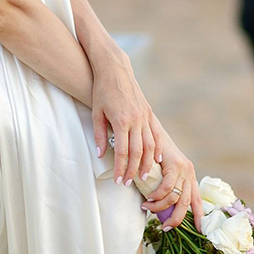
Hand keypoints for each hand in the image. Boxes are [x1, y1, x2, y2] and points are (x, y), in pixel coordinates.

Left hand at [92, 55, 159, 187]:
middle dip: (134, 170)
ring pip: (150, 145)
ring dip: (147, 163)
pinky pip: (156, 135)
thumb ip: (100, 135)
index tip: (118, 180)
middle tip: (129, 183)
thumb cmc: (102, 91)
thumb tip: (101, 154)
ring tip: (143, 176)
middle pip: (138, 152)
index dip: (121, 168)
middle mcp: (136, 120)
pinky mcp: (148, 113)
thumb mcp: (96, 113)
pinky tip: (157, 159)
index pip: (122, 151)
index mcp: (121, 121)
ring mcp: (144, 116)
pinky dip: (157, 149)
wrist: (115, 70)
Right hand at [140, 117, 203, 232]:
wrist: (151, 129)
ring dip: (159, 207)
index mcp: (189, 177)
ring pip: (175, 198)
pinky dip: (157, 196)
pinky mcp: (175, 164)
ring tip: (147, 207)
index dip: (199, 217)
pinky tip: (148, 198)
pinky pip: (167, 187)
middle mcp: (189, 173)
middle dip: (176, 220)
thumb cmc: (152, 152)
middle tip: (164, 228)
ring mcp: (184, 168)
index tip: (199, 231)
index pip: (197, 201)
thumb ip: (164, 186)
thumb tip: (159, 207)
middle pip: (186, 204)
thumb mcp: (162, 171)